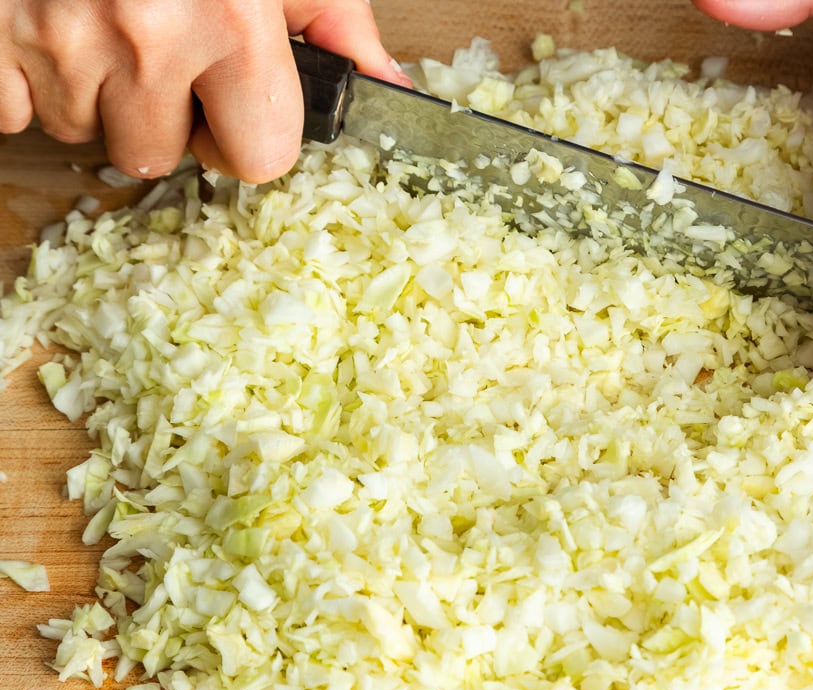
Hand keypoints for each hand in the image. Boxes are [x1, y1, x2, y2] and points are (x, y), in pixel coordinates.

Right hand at [0, 0, 407, 182]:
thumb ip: (337, 25)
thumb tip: (390, 87)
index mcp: (231, 23)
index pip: (260, 159)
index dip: (249, 141)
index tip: (236, 112)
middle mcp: (146, 37)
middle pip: (159, 156)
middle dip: (164, 119)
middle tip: (160, 55)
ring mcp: (61, 38)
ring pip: (84, 131)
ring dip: (98, 94)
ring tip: (104, 22)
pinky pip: (13, 109)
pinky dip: (28, 80)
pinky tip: (54, 25)